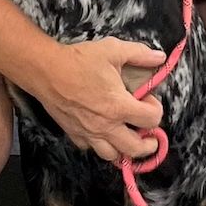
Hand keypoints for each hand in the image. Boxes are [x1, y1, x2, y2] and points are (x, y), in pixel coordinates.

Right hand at [29, 39, 166, 163]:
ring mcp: (89, 133)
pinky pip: (91, 149)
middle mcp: (106, 126)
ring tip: (126, 136)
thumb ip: (140, 54)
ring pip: (113, 156)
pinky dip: (100, 144)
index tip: (147, 99)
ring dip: (123, 148)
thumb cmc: (79, 60)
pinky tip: (101, 132)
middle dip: (148, 143)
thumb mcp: (113, 50)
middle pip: (136, 149)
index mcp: (119, 106)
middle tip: (150, 134)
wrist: (46, 70)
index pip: (152, 120)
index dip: (155, 109)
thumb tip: (160, 57)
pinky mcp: (74, 134)